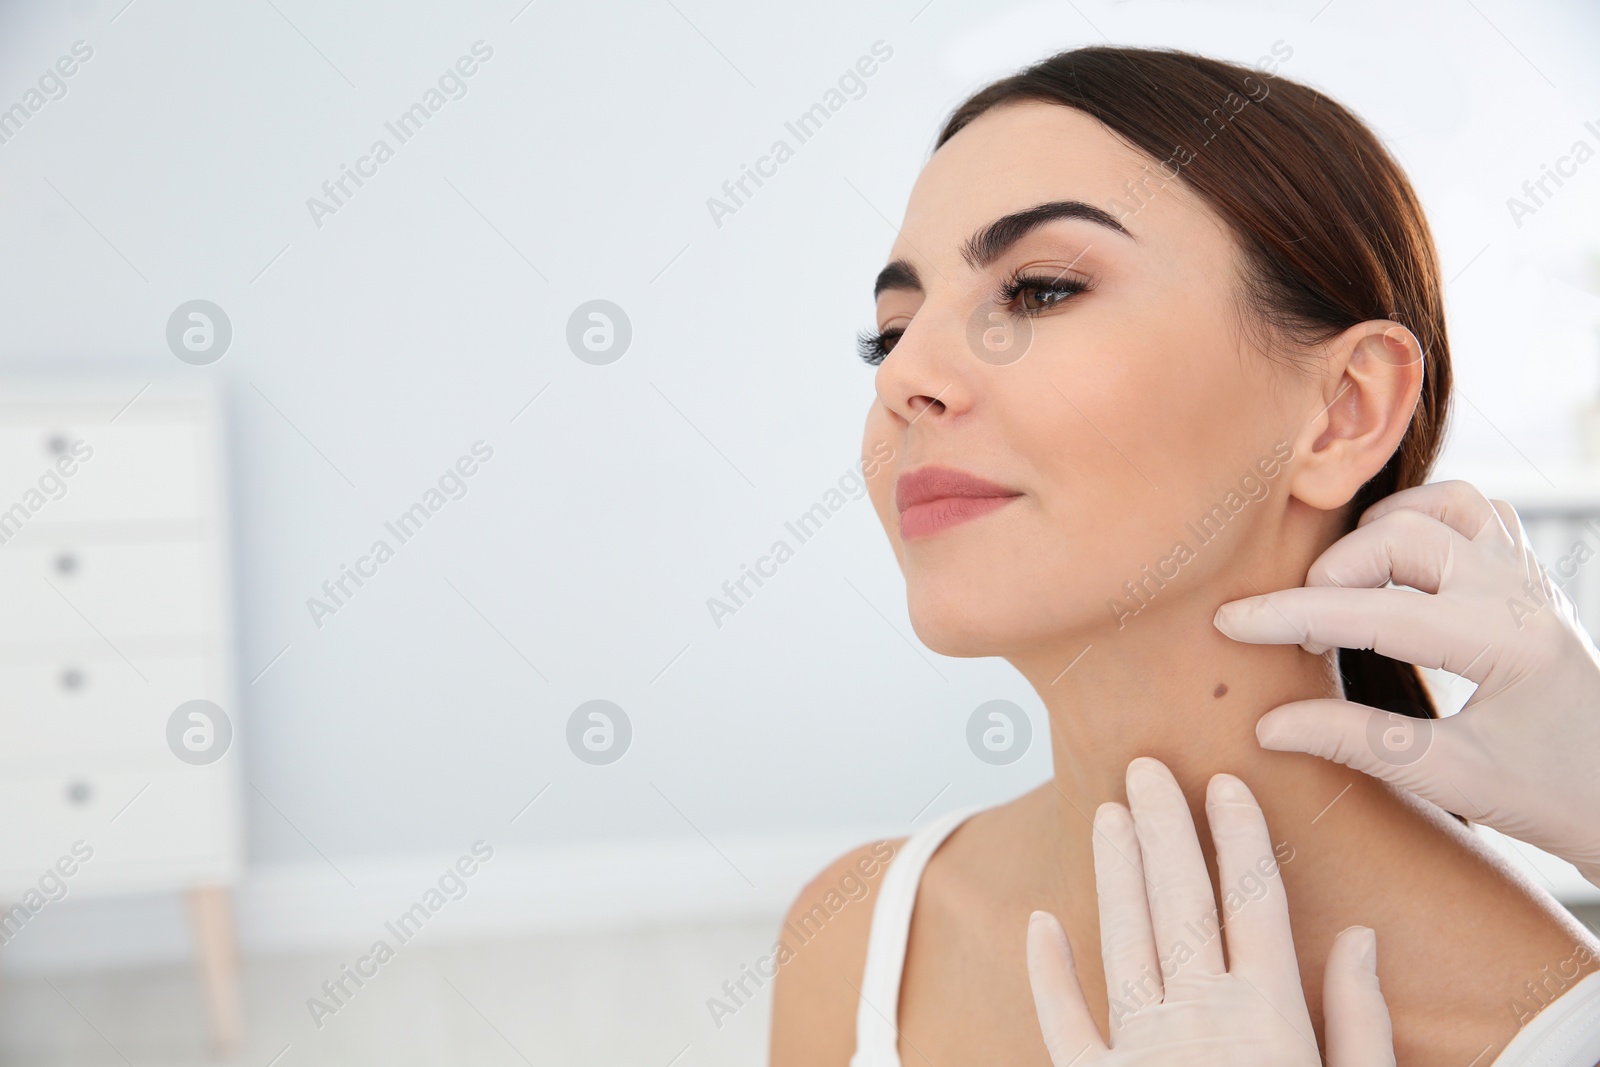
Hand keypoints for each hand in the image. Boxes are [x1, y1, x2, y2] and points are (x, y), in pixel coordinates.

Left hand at [1027, 757, 1392, 1065]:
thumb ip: (1359, 1025)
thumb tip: (1360, 938)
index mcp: (1272, 1021)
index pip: (1254, 906)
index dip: (1241, 839)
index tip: (1226, 784)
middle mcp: (1202, 1024)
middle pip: (1181, 905)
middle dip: (1165, 831)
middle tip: (1145, 768)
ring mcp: (1143, 1055)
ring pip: (1124, 943)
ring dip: (1114, 874)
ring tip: (1106, 813)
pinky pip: (1065, 1025)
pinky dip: (1049, 974)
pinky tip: (1039, 921)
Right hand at [1213, 480, 1599, 885]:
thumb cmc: (1551, 795)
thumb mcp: (1451, 777)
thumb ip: (1357, 741)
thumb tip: (1269, 724)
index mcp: (1506, 642)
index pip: (1375, 612)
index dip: (1290, 616)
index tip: (1229, 622)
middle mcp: (1522, 592)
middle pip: (1403, 535)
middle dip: (1334, 572)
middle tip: (1302, 625)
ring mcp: (1531, 576)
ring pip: (1443, 503)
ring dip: (1381, 533)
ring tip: (1348, 585)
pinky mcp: (1530, 575)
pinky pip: (1475, 511)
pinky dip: (1424, 521)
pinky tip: (1396, 570)